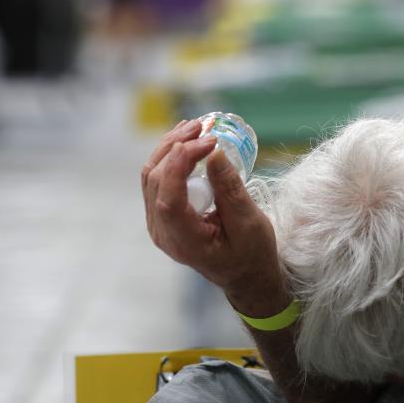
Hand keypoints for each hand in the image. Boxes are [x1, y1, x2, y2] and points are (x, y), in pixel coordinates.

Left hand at [141, 119, 284, 310]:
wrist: (245, 275)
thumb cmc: (252, 255)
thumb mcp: (249, 223)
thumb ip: (230, 190)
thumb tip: (214, 153)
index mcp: (184, 241)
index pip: (169, 199)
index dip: (179, 165)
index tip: (203, 141)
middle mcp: (163, 233)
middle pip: (156, 181)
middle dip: (177, 148)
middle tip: (204, 128)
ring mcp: (158, 223)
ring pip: (152, 176)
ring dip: (171, 147)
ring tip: (195, 127)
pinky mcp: (163, 214)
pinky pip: (158, 180)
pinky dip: (171, 157)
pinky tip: (186, 141)